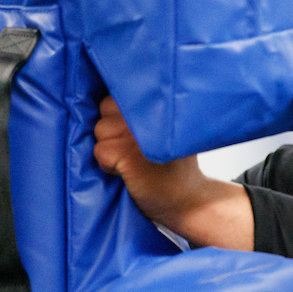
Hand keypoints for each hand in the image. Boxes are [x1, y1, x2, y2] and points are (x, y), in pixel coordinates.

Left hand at [93, 95, 253, 249]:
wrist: (192, 198)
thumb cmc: (176, 165)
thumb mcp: (167, 128)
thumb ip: (144, 112)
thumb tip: (110, 103)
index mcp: (158, 102)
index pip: (119, 93)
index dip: (119, 113)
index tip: (135, 130)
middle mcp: (148, 111)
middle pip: (105, 107)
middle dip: (112, 126)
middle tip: (133, 147)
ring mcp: (136, 132)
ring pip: (100, 129)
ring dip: (110, 146)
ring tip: (132, 159)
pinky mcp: (127, 153)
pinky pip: (100, 151)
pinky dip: (108, 164)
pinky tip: (129, 171)